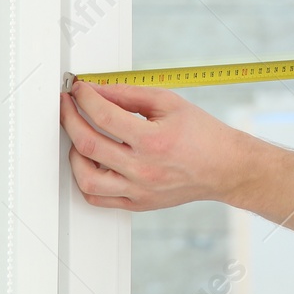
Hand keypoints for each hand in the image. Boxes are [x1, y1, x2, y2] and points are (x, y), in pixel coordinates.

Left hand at [59, 79, 266, 210]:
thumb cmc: (203, 134)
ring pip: (85, 177)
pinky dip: (85, 179)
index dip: (85, 98)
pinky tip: (90, 162)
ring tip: (78, 136)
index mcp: (154, 140)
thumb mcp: (170, 103)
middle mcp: (144, 169)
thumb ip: (130, 94)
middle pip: (88, 144)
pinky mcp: (137, 203)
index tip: (79, 90)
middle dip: (70, 119)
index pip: (104, 116)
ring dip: (73, 152)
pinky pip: (97, 197)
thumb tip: (99, 90)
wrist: (225, 168)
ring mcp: (139, 190)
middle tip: (68, 106)